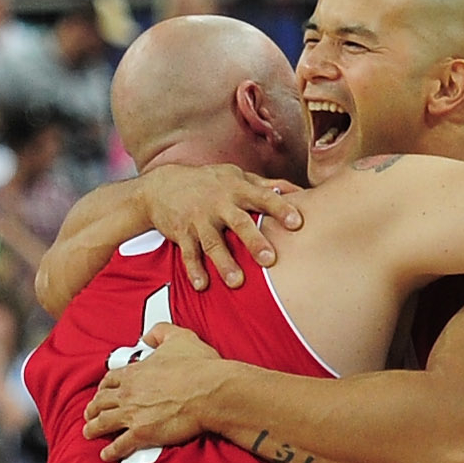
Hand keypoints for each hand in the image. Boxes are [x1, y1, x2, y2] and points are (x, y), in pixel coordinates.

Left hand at [86, 323, 226, 462]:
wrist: (210, 391)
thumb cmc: (199, 367)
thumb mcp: (179, 338)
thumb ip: (160, 332)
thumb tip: (149, 336)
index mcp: (135, 372)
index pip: (110, 380)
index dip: (103, 387)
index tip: (102, 392)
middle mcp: (128, 393)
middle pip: (101, 402)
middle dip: (93, 408)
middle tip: (90, 413)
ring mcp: (133, 414)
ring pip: (104, 423)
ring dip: (94, 428)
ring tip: (89, 433)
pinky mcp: (142, 434)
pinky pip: (120, 445)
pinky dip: (111, 451)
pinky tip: (106, 455)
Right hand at [137, 165, 302, 290]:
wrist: (162, 186)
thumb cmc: (209, 182)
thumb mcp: (237, 176)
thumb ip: (268, 185)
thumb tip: (301, 192)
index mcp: (237, 189)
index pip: (263, 197)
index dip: (280, 209)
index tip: (297, 223)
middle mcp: (219, 203)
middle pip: (239, 223)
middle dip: (254, 241)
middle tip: (270, 260)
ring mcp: (199, 219)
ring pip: (213, 242)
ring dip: (224, 262)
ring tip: (237, 282)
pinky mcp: (182, 234)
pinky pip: (189, 254)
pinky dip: (194, 270)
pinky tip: (202, 286)